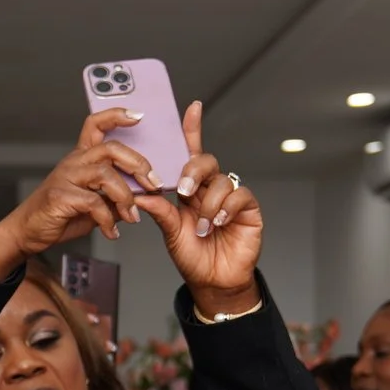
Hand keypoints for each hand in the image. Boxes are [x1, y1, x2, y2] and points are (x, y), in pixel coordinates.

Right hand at [0, 108, 159, 277]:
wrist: (28, 231)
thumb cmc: (60, 214)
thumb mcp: (94, 203)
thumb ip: (115, 196)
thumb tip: (143, 196)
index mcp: (81, 157)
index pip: (96, 124)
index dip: (117, 115)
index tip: (138, 116)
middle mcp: (74, 162)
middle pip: (110, 148)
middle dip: (138, 164)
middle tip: (153, 183)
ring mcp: (66, 177)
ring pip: (105, 174)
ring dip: (126, 197)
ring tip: (132, 215)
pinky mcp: (61, 196)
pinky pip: (94, 203)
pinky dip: (108, 220)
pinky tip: (112, 232)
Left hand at [130, 103, 262, 314]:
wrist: (213, 282)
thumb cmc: (192, 256)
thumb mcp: (171, 232)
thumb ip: (160, 211)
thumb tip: (140, 194)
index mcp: (189, 189)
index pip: (190, 154)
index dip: (192, 130)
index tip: (191, 107)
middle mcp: (210, 189)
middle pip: (206, 161)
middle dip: (193, 170)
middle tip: (184, 189)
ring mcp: (230, 198)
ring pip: (222, 180)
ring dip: (209, 202)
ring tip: (204, 225)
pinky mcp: (248, 209)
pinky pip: (240, 195)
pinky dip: (227, 208)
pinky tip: (220, 222)